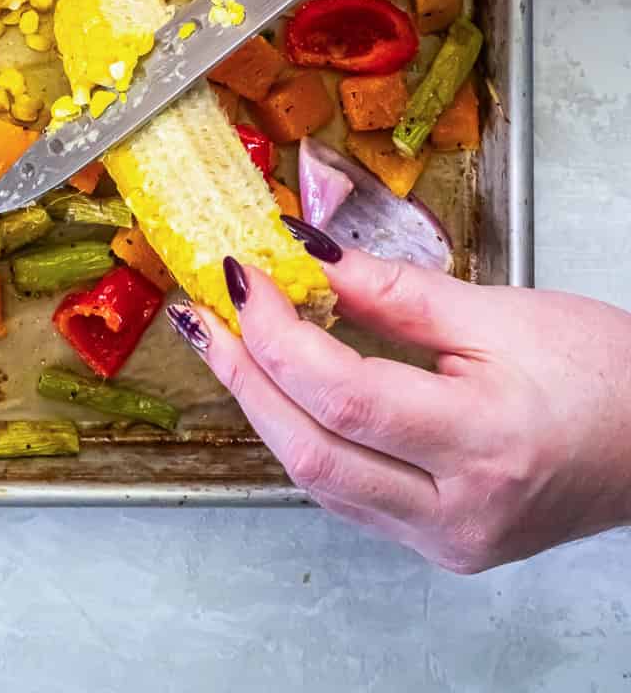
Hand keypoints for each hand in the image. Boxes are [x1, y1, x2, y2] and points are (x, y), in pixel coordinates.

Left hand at [168, 248, 630, 572]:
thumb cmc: (602, 372)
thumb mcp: (499, 311)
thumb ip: (394, 290)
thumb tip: (305, 254)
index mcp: (483, 443)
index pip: (345, 395)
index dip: (277, 333)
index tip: (243, 272)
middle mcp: (459, 511)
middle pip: (314, 451)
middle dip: (246, 376)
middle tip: (208, 312)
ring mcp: (448, 540)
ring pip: (321, 481)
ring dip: (265, 406)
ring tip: (230, 340)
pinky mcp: (441, 544)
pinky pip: (349, 494)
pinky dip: (307, 434)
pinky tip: (283, 387)